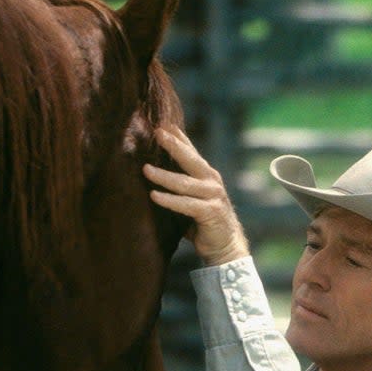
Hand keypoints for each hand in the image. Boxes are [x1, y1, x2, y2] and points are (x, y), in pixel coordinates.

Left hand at [143, 126, 249, 266]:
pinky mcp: (210, 212)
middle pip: (190, 160)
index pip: (191, 152)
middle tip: (157, 132)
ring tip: (145, 169)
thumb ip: (180, 187)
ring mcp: (213, 196)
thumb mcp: (191, 199)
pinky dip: (169, 200)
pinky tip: (154, 195)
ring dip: (163, 176)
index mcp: (206, 176)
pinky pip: (185, 204)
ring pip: (184, 183)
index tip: (164, 124)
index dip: (179, 137)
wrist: (225, 246)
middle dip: (173, 145)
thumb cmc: (203, 222)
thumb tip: (151, 173)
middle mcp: (211, 181)